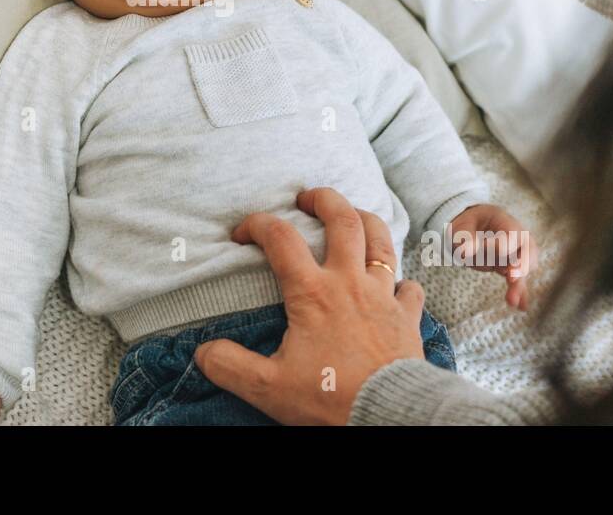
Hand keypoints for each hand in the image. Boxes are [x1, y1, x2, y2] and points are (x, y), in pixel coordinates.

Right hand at [192, 186, 430, 425]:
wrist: (389, 416)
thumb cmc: (330, 398)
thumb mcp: (267, 387)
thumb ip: (230, 365)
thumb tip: (203, 351)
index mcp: (313, 293)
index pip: (280, 239)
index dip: (256, 225)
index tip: (240, 233)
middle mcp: (350, 283)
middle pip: (343, 220)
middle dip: (323, 200)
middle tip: (306, 197)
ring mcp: (384, 297)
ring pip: (381, 241)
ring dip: (366, 220)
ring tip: (353, 216)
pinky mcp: (408, 317)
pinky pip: (410, 287)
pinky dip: (401, 281)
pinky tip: (395, 285)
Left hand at [447, 203, 538, 310]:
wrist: (469, 231)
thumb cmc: (466, 225)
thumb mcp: (460, 227)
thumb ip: (464, 237)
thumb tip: (467, 251)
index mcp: (505, 222)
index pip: (512, 235)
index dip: (503, 245)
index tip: (493, 250)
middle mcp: (517, 239)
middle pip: (528, 252)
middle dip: (521, 266)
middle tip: (511, 276)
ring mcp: (516, 255)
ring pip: (523, 271)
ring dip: (518, 285)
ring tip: (512, 300)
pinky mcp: (512, 270)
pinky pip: (519, 282)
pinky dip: (520, 293)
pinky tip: (522, 306)